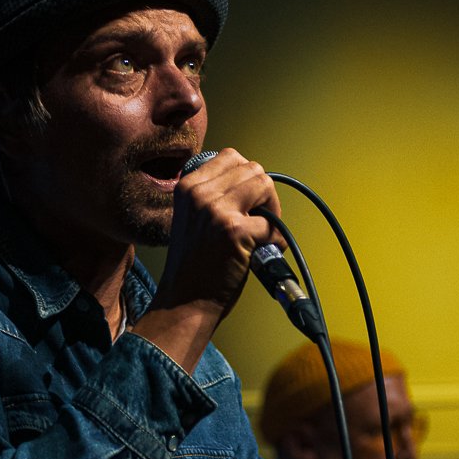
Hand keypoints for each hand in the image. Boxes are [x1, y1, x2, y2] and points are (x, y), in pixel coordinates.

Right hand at [134, 149, 280, 372]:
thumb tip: (253, 181)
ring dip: (272, 211)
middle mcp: (199, 193)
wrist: (184, 301)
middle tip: (261, 222)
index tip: (249, 204)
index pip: (231, 157)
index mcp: (187, 186)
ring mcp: (215, 210)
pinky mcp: (233, 231)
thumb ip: (215, 195)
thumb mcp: (193, 217)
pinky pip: (271, 224)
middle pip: (252, 169)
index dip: (248, 179)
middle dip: (265, 194)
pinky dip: (274, 240)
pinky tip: (261, 253)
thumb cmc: (194, 265)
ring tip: (263, 234)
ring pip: (264, 185)